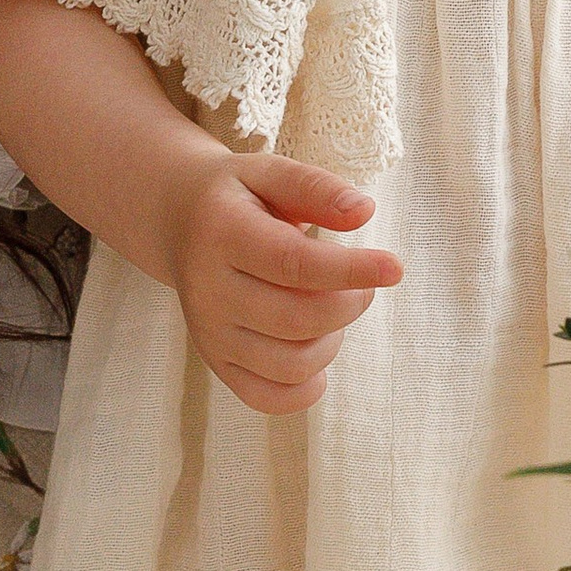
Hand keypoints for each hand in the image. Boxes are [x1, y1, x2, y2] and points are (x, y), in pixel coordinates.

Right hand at [165, 149, 400, 413]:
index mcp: (220, 234)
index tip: (395, 267)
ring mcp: (209, 333)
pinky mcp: (215, 363)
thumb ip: (317, 188)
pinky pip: (268, 398)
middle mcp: (207, 290)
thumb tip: (364, 212)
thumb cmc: (238, 196)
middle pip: (296, 319)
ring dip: (332, 341)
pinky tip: (317, 348)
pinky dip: (306, 387)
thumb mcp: (270, 172)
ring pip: (290, 364)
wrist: (176, 222)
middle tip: (364, 284)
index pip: (293, 264)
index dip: (350, 270)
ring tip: (332, 309)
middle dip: (349, 304)